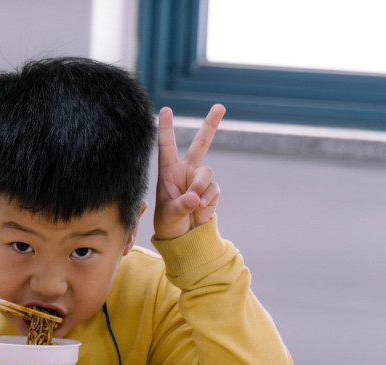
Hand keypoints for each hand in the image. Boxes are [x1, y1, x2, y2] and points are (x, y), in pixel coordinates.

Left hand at [154, 104, 224, 239]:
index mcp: (168, 171)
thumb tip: (195, 197)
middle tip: (219, 107)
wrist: (184, 237)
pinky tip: (200, 207)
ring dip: (200, 186)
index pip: (166, 146)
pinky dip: (208, 198)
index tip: (165, 109)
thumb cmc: (168, 223)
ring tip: (193, 202)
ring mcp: (199, 180)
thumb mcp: (169, 215)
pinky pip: (213, 189)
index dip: (165, 128)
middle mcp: (185, 171)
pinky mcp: (211, 191)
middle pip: (200, 144)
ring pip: (206, 172)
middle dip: (210, 125)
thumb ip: (181, 205)